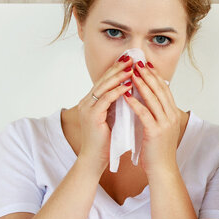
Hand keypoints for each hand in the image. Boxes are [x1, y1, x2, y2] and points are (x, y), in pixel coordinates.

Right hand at [74, 55, 135, 171]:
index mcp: (91, 102)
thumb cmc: (104, 142)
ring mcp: (88, 108)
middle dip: (118, 68)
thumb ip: (117, 105)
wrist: (94, 159)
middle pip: (103, 79)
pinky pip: (105, 99)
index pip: (105, 81)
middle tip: (131, 58)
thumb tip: (131, 93)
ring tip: (132, 68)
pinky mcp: (92, 116)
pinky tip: (128, 86)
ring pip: (104, 87)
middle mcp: (87, 102)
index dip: (116, 70)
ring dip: (119, 76)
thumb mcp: (112, 118)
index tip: (130, 61)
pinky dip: (117, 91)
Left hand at [120, 60, 183, 174]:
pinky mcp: (155, 131)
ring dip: (142, 84)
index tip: (146, 65)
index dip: (155, 76)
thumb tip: (147, 101)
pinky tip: (126, 95)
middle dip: (149, 75)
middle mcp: (171, 117)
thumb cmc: (158, 151)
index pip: (165, 90)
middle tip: (138, 63)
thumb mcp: (160, 129)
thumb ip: (156, 114)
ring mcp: (165, 124)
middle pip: (160, 90)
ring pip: (153, 99)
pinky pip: (144, 113)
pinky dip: (135, 102)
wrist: (162, 169)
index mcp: (173, 114)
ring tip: (132, 73)